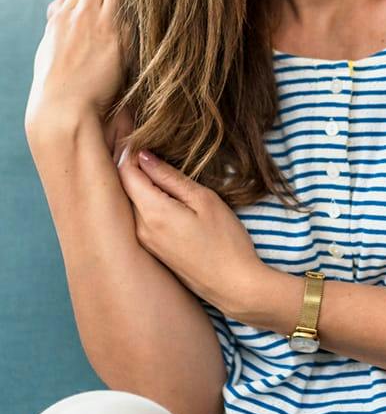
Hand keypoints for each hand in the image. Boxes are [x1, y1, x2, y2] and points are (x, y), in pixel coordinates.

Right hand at [25, 0, 125, 138]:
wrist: (63, 109)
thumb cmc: (59, 86)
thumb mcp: (52, 49)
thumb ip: (64, 26)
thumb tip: (69, 13)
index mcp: (60, 17)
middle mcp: (80, 15)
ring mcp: (100, 24)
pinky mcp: (119, 38)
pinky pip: (136, 8)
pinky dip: (148, 0)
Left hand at [117, 148, 272, 318]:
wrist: (233, 286)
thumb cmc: (226, 242)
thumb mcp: (204, 201)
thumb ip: (172, 178)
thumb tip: (144, 156)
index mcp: (152, 213)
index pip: (126, 173)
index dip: (127, 148)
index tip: (134, 128)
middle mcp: (139, 229)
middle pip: (124, 187)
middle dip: (129, 162)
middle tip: (139, 136)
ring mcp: (144, 242)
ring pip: (131, 202)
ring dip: (137, 180)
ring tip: (150, 159)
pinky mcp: (152, 250)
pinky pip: (139, 217)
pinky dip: (144, 198)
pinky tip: (158, 189)